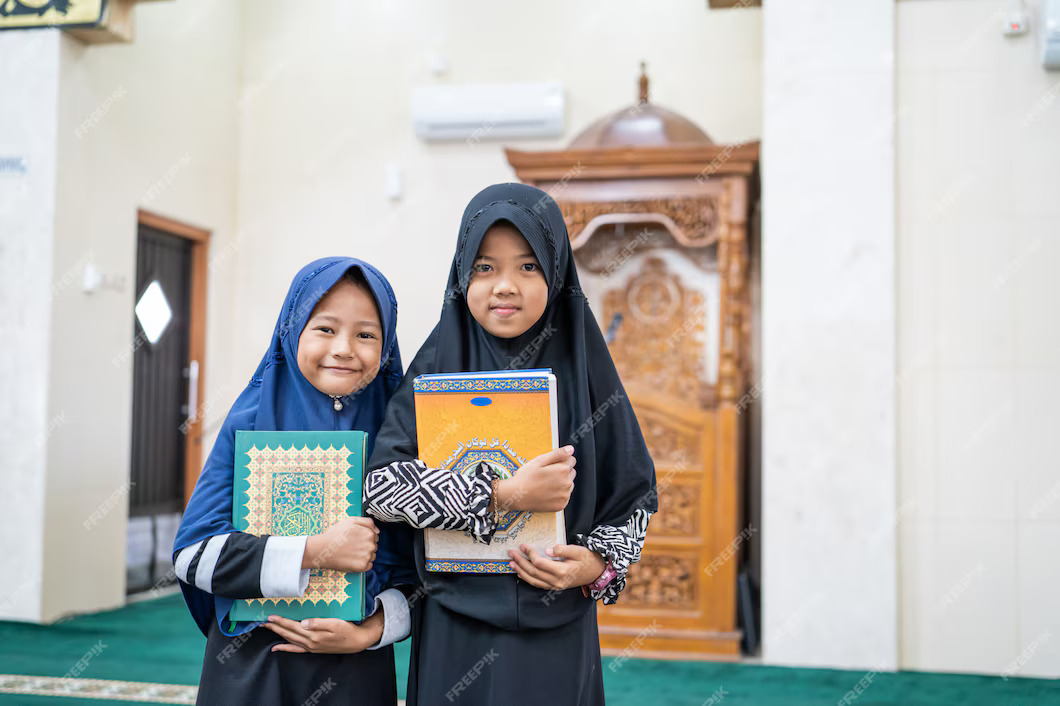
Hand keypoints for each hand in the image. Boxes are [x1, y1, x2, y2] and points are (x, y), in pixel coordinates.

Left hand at [263, 614, 383, 653]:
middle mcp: (309, 642)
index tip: (270, 616)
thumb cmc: (347, 630)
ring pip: (289, 640)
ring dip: (278, 634)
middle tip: (263, 622)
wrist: (356, 642)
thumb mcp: (335, 623)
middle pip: (288, 634)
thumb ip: (318, 623)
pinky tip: (276, 648)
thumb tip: (303, 623)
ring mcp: (310, 647)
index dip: (281, 621)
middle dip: (275, 627)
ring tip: (268, 629)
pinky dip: (285, 648)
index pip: (293, 627)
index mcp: (313, 635)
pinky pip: (295, 649)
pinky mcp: (313, 649)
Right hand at [303, 517, 377, 572]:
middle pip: (373, 546)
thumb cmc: (335, 534)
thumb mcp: (351, 520)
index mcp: (369, 534)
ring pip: (371, 556)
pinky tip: (352, 560)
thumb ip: (367, 522)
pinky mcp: (362, 567)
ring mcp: (367, 556)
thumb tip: (377, 530)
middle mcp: (370, 545)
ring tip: (351, 553)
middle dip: (365, 546)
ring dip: (365, 555)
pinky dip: (362, 564)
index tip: (356, 539)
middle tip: (352, 546)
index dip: (365, 537)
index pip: (374, 536)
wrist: (323, 549)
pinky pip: (368, 566)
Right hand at [494, 446, 575, 512]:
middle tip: (547, 474)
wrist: (516, 496)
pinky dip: (558, 494)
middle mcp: (567, 483)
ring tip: (546, 484)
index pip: (571, 460)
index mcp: (563, 470)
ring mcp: (565, 495)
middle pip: (571, 472)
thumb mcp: (539, 461)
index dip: (561, 460)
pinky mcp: (561, 504)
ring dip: (562, 483)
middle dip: (562, 472)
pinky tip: (547, 492)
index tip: (551, 465)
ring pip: (569, 485)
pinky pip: (565, 496)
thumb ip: (558, 454)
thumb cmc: (526, 478)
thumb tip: (570, 449)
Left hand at [507, 543, 604, 591]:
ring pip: (533, 580)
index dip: (529, 554)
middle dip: (520, 562)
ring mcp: (555, 586)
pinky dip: (528, 579)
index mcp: (562, 571)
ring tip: (511, 564)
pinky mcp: (555, 587)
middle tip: (511, 553)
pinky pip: (538, 584)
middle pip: (533, 572)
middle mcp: (557, 581)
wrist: (596, 572)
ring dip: (521, 572)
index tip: (523, 546)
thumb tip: (548, 550)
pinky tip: (521, 573)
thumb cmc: (587, 559)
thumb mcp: (578, 550)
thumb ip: (562, 550)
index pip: (540, 563)